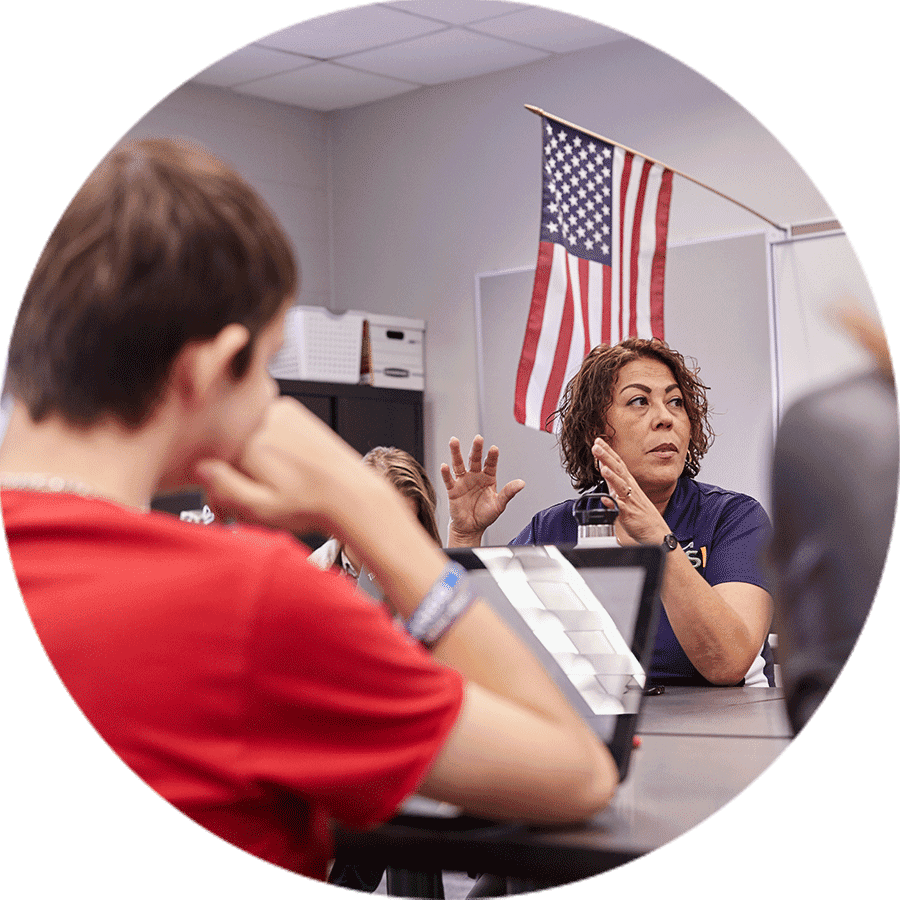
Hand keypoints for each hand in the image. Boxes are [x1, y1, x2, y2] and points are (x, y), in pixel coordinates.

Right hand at [193, 397, 371, 536]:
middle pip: (226, 447)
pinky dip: (266, 444)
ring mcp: (278, 412)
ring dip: (248, 461)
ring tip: (270, 487)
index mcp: (248, 444)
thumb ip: (225, 488)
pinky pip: (263, 425)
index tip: (225, 507)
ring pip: (244, 436)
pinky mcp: (292, 411)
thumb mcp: (261, 509)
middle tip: (247, 504)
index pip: (208, 461)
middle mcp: (261, 421)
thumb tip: (199, 469)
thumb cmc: (313, 503)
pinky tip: (281, 469)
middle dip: (232, 476)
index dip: (215, 489)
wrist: (351, 494)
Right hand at [440, 435, 524, 545]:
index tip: (494, 448)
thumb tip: (522, 483)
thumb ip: (509, 493)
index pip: (490, 464)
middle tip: (478, 438)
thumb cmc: (485, 516)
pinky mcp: (453, 490)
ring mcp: (463, 481)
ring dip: (456, 453)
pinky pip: (449, 480)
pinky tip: (444, 466)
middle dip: (476, 449)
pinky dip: (446, 473)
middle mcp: (475, 476)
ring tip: (454, 441)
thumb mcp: (499, 504)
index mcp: (488, 478)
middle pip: (475, 459)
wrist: (471, 528)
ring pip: (459, 464)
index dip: (492, 456)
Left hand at [591, 437, 666, 544]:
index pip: (617, 464)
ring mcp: (630, 501)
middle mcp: (630, 490)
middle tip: (596, 446)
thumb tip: (604, 471)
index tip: (598, 441)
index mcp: (628, 484)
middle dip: (607, 457)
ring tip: (603, 467)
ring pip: (621, 486)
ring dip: (612, 476)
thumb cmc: (641, 514)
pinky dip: (614, 503)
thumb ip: (613, 483)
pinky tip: (607, 498)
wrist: (656, 531)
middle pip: (618, 470)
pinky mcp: (630, 515)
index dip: (608, 452)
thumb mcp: (625, 494)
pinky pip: (621, 508)